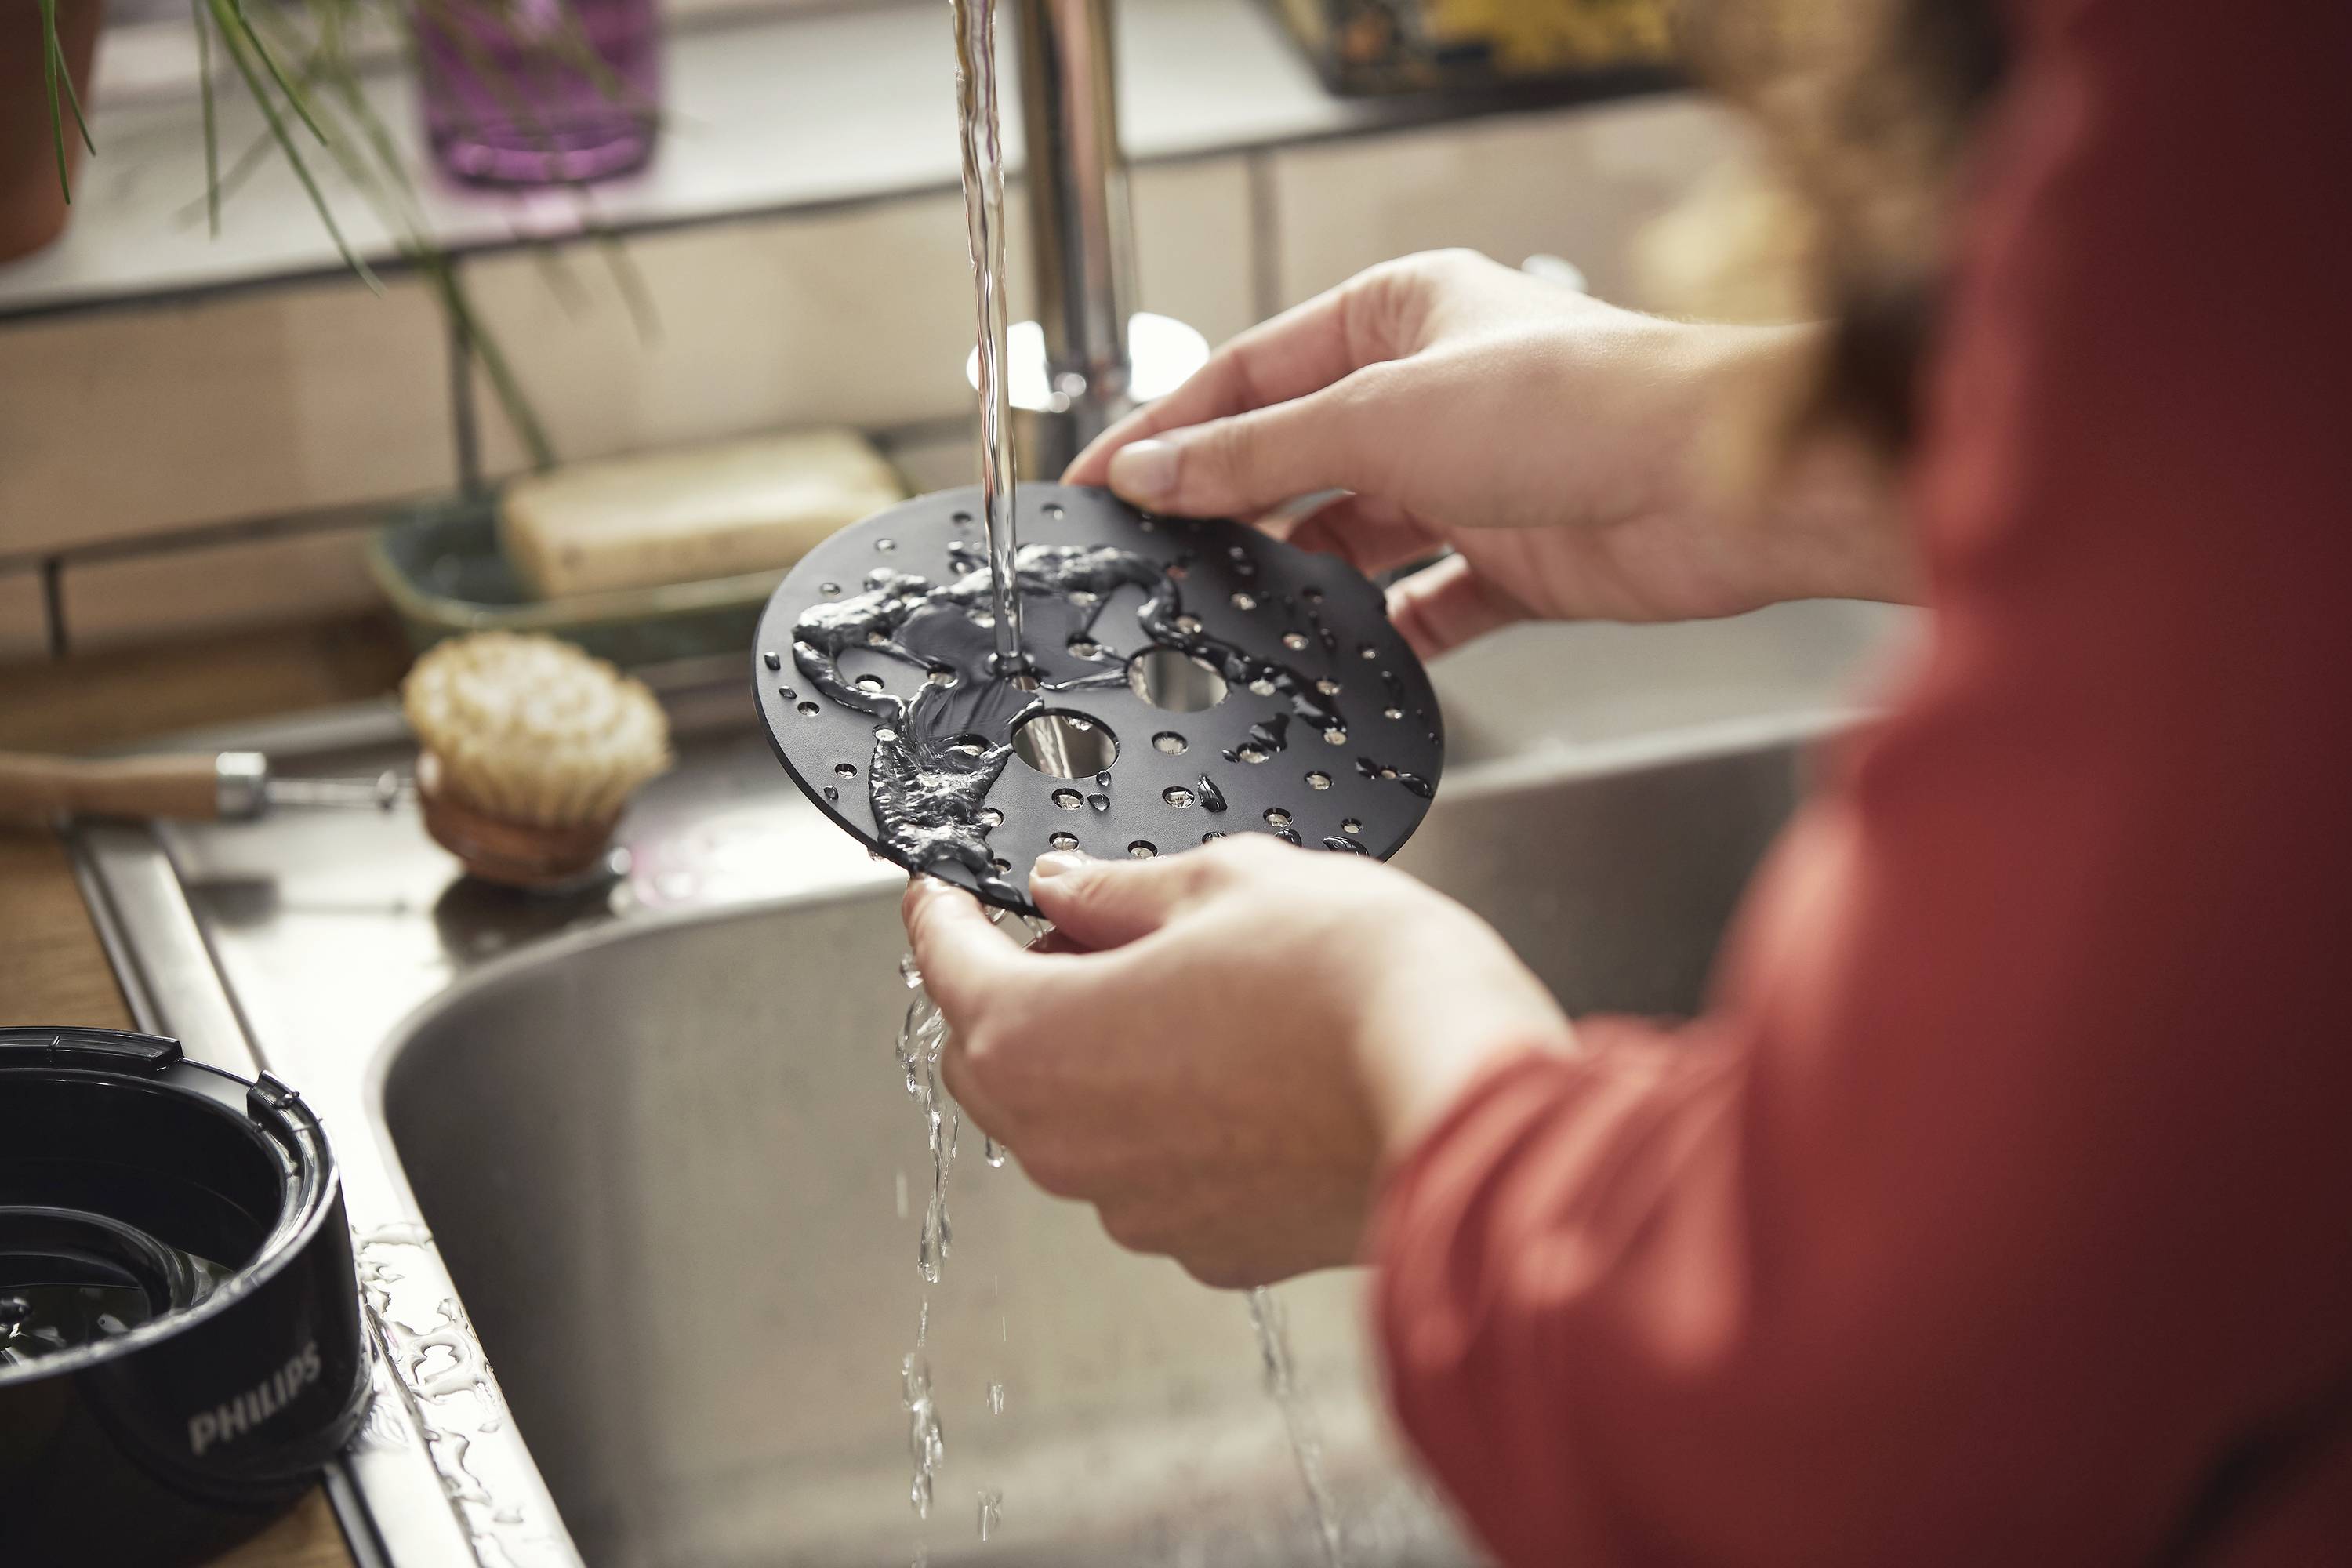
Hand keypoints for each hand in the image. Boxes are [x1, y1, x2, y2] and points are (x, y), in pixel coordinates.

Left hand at [903, 839, 1573, 1286]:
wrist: (1467, 1093)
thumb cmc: (1352, 978)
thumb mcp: (1226, 882)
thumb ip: (1121, 891)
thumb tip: (1066, 888)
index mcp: (1038, 1039)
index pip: (945, 965)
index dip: (940, 913)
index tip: (944, 890)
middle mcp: (1067, 1146)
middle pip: (989, 1062)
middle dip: (1011, 993)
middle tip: (1076, 931)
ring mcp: (1140, 1211)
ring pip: (1070, 1128)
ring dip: (1092, 1064)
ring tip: (1180, 994)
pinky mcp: (1217, 1249)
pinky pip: (1153, 1179)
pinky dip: (1167, 1127)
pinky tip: (1238, 1072)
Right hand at [1068, 249, 1916, 652]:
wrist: (1723, 484)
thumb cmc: (1582, 404)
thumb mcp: (1378, 417)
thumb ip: (1255, 455)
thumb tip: (1154, 468)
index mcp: (1397, 317)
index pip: (1248, 373)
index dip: (1167, 429)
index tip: (1101, 482)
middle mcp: (1431, 394)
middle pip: (1296, 458)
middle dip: (1228, 509)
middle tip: (1152, 562)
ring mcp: (1471, 480)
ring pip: (1354, 535)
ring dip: (1301, 575)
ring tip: (1231, 615)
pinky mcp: (1512, 562)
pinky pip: (1425, 606)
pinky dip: (1385, 633)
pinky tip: (1343, 657)